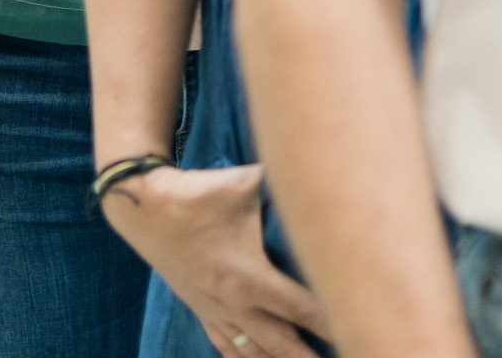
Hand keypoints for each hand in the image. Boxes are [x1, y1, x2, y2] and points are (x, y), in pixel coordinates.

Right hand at [100, 163, 328, 357]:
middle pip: (284, 345)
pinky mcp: (201, 309)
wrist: (143, 208)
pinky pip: (227, 348)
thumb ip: (280, 178)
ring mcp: (215, 311)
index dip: (334, 323)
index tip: (359, 332)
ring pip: (255, 354)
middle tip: (349, 357)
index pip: (304, 309)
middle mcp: (235, 303)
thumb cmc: (195, 193)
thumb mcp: (242, 182)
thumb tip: (315, 163)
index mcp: (248, 276)